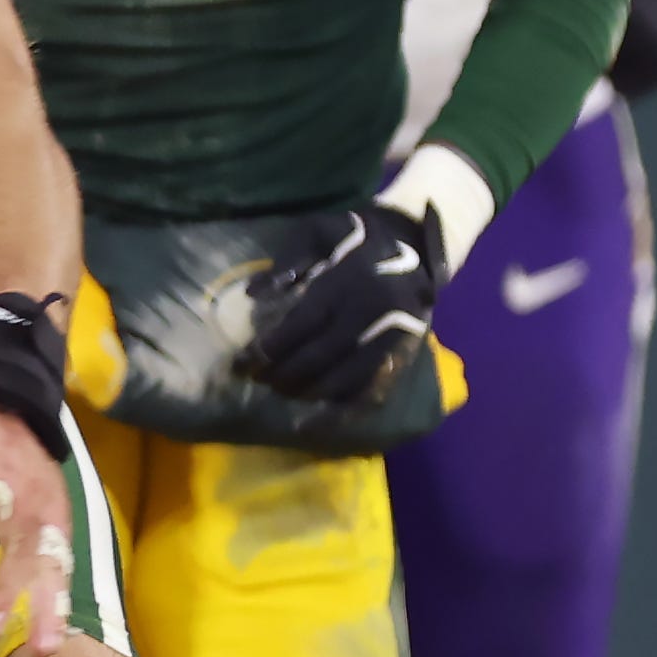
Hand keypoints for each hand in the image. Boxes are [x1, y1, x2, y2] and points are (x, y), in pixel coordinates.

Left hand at [0, 393, 74, 654]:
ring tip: (46, 650)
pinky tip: (55, 634)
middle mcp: (31, 502)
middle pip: (22, 552)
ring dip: (49, 608)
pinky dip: (60, 597)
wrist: (11, 407)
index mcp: (0, 478)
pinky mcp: (59, 526)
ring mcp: (50, 515)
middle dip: (9, 594)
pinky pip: (61, 565)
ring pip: (51, 565)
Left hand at [242, 203, 441, 403]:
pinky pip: (374, 392)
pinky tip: (314, 426)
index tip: (242, 363)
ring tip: (280, 394)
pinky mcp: (403, 355)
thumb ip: (288, 257)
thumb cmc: (354, 239)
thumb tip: (254, 293)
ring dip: (308, 393)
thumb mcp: (319, 230)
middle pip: (321, 355)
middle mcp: (372, 311)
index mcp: (349, 282)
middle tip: (255, 380)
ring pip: (347, 378)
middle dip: (283, 373)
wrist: (414, 244)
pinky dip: (344, 414)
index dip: (270, 348)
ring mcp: (391, 337)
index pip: (303, 324)